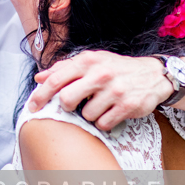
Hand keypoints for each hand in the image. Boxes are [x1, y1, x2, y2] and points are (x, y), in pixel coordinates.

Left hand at [28, 51, 172, 130]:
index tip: (32, 107)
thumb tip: (39, 77)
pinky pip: (103, 123)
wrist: (152, 74)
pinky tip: (110, 111)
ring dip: (89, 114)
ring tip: (100, 104)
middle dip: (67, 107)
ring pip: (86, 114)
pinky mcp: (126, 106)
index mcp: (87, 61)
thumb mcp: (91, 61)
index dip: (40, 96)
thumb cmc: (116, 68)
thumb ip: (64, 68)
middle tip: (74, 104)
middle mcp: (100, 73)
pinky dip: (103, 121)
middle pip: (67, 100)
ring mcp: (114, 90)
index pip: (56, 80)